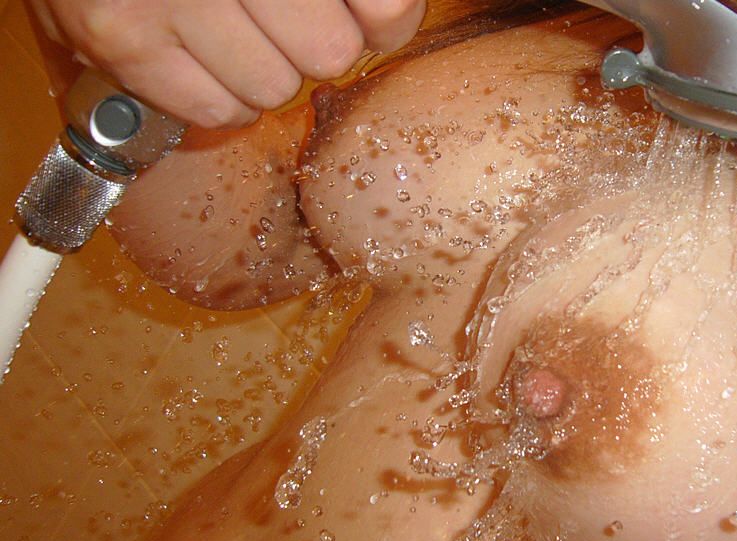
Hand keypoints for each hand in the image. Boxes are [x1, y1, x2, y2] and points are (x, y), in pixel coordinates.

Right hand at [27, 0, 425, 127]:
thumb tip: (391, 19)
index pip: (385, 6)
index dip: (385, 20)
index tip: (369, 20)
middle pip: (330, 54)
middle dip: (314, 44)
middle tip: (280, 19)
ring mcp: (167, 1)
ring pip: (274, 90)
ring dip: (264, 73)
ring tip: (230, 32)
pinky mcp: (124, 40)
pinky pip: (218, 113)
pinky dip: (221, 99)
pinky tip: (202, 57)